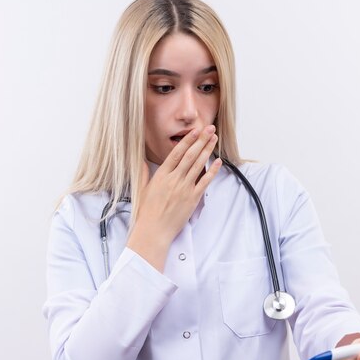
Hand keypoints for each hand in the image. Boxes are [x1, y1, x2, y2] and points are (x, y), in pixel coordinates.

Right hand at [127, 125, 221, 270]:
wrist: (153, 231)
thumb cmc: (146, 212)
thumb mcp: (142, 189)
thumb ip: (143, 173)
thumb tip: (141, 160)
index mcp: (161, 175)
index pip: (176, 153)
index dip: (187, 141)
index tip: (195, 131)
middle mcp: (174, 179)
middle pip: (190, 156)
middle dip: (201, 140)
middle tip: (209, 128)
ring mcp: (184, 189)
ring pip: (198, 165)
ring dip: (207, 151)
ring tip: (214, 139)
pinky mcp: (192, 199)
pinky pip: (204, 182)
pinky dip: (212, 171)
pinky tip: (218, 162)